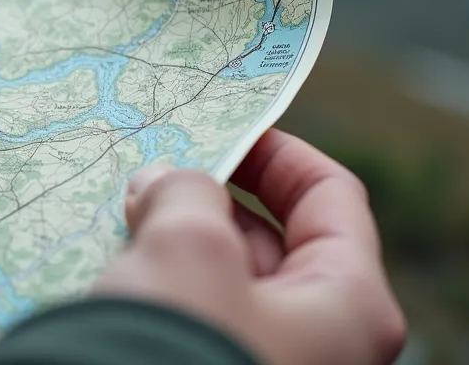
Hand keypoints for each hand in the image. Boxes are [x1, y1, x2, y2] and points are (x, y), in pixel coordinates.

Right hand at [92, 129, 405, 364]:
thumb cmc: (185, 351)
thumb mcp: (187, 247)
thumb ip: (185, 193)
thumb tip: (165, 184)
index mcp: (352, 305)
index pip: (332, 197)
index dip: (279, 152)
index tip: (224, 126)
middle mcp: (324, 344)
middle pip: (278, 243)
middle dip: (214, 201)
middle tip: (155, 173)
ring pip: (231, 287)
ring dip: (181, 246)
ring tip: (124, 220)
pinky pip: (201, 324)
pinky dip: (166, 291)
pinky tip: (116, 271)